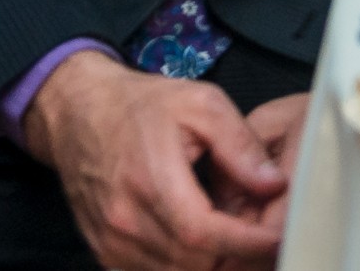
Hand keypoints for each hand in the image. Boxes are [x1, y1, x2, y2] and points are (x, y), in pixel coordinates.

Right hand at [22, 54, 290, 268]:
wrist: (80, 114)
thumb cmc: (143, 105)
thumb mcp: (202, 104)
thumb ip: (240, 145)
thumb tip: (274, 184)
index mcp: (151, 180)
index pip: (203, 234)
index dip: (245, 243)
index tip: (278, 239)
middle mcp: (125, 220)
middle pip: (192, 264)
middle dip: (235, 257)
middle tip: (265, 240)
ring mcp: (110, 241)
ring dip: (211, 264)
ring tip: (238, 240)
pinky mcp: (104, 251)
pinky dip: (183, 266)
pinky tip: (205, 245)